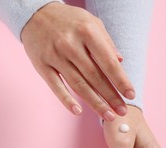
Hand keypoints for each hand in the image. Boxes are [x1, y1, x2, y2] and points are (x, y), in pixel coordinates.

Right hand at [21, 2, 135, 120]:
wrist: (35, 14)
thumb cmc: (68, 20)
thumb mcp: (91, 23)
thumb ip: (106, 42)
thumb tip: (120, 63)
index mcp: (86, 32)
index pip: (107, 61)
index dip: (120, 80)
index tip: (131, 95)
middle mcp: (70, 45)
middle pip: (94, 76)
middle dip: (110, 96)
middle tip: (122, 111)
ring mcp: (55, 56)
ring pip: (77, 84)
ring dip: (94, 103)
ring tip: (108, 116)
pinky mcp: (42, 66)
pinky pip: (56, 86)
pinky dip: (66, 100)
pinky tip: (78, 111)